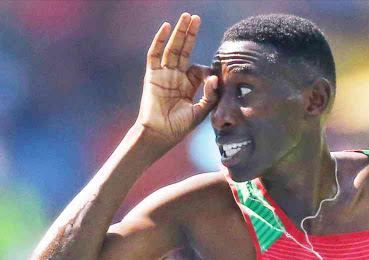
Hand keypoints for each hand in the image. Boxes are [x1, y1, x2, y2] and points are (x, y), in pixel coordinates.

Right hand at [136, 13, 217, 143]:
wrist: (160, 134)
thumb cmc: (179, 127)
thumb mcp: (200, 112)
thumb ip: (210, 96)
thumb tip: (215, 77)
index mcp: (188, 86)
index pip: (199, 70)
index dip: (206, 71)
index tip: (212, 80)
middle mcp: (176, 77)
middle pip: (184, 51)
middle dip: (190, 34)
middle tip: (196, 18)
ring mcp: (164, 74)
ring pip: (172, 48)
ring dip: (180, 32)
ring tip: (186, 17)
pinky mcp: (152, 75)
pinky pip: (155, 54)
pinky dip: (160, 40)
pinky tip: (167, 27)